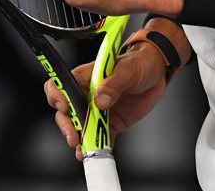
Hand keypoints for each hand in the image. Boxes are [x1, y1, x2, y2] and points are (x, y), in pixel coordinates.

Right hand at [44, 43, 172, 159]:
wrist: (157, 73)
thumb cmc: (139, 62)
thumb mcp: (128, 69)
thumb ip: (113, 84)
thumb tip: (100, 100)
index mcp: (85, 77)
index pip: (61, 85)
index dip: (57, 95)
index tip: (64, 106)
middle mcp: (87, 95)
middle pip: (66, 112)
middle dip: (67, 125)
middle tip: (74, 136)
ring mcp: (97, 111)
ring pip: (80, 128)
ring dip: (80, 140)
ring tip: (84, 149)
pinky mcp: (110, 122)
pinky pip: (100, 137)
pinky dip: (98, 146)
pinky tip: (98, 152)